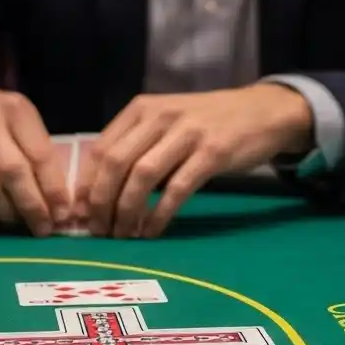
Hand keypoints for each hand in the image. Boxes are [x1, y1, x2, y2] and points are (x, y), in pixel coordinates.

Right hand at [0, 79, 70, 235]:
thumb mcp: (19, 116)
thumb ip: (36, 148)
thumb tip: (57, 197)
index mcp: (14, 110)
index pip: (39, 154)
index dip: (53, 188)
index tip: (63, 212)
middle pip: (12, 172)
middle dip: (32, 206)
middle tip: (43, 228)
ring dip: (7, 213)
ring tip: (20, 223)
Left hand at [74, 84, 313, 238]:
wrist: (263, 111)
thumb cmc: (210, 121)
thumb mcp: (167, 121)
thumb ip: (137, 146)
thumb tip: (100, 192)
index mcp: (142, 108)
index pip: (100, 149)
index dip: (86, 186)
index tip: (81, 216)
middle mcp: (160, 116)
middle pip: (116, 164)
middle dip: (101, 203)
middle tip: (99, 232)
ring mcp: (188, 132)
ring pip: (142, 176)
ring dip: (127, 212)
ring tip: (123, 235)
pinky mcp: (213, 152)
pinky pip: (177, 189)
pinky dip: (160, 214)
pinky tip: (153, 231)